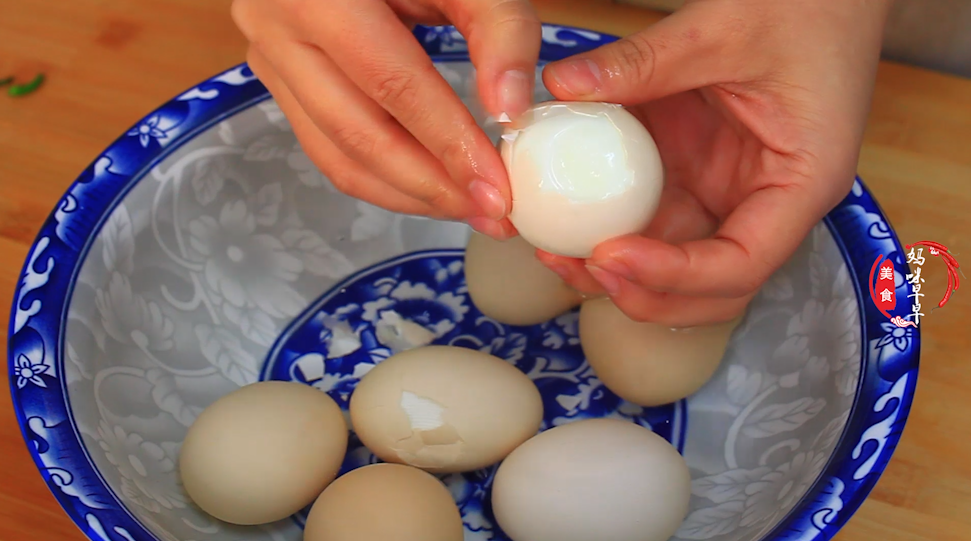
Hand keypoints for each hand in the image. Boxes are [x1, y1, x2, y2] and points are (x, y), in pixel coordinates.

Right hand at [230, 0, 541, 237]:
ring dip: (408, 195)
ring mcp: (268, 59)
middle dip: (432, 186)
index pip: (392, 84)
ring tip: (469, 210)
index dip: (447, 142)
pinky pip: (328, 149)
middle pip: (359, 133)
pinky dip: (383, 181)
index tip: (498, 187)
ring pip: (338, 155)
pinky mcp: (280, 84)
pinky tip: (431, 191)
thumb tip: (510, 112)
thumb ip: (498, 28)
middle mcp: (276, 27)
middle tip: (492, 214)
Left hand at [536, 0, 890, 326]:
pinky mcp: (701, 176)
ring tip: (558, 251)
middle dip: (643, 292)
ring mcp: (731, 193)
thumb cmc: (804, 7)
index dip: (673, 276)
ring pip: (676, 260)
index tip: (609, 256)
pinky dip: (615, 227)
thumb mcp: (722, 28)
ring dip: (620, 272)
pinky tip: (570, 220)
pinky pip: (656, 218)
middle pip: (709, 287)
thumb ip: (644, 61)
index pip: (741, 263)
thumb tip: (562, 85)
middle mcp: (767, 203)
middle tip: (577, 265)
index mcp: (801, 183)